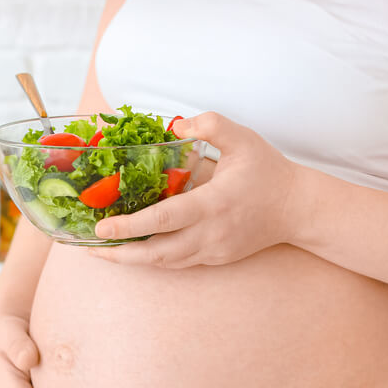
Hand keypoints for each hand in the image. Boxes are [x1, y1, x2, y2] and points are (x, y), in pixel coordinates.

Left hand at [89, 112, 301, 268]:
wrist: (299, 208)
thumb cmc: (268, 171)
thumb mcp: (243, 138)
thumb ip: (210, 125)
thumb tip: (174, 125)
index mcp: (213, 204)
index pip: (164, 219)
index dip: (130, 226)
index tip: (101, 227)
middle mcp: (210, 233)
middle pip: (157, 253)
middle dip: (119, 254)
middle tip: (88, 247)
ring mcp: (213, 250)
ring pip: (165, 263)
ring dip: (132, 260)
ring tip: (103, 250)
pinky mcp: (215, 258)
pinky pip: (178, 262)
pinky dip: (153, 258)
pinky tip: (134, 250)